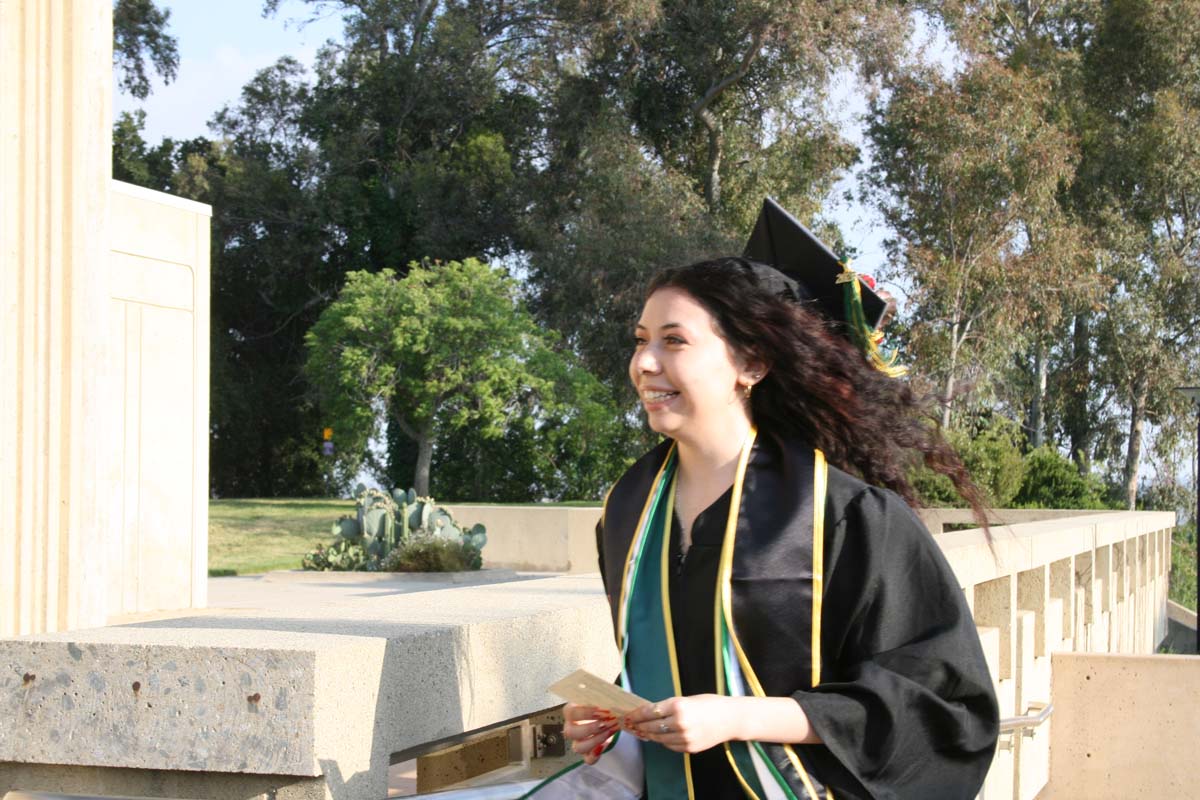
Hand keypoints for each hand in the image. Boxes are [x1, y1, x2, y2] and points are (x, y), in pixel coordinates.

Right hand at [563, 703, 619, 764]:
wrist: (608, 716)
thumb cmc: (602, 705)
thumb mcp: (601, 697)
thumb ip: (602, 696)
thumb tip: (611, 698)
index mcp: (571, 712)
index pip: (570, 712)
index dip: (585, 712)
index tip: (601, 709)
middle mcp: (571, 728)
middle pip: (571, 732)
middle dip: (590, 727)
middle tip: (606, 722)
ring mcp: (578, 742)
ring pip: (579, 747)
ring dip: (596, 739)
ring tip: (611, 730)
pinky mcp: (587, 753)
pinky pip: (588, 759)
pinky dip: (595, 755)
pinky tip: (605, 745)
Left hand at [623, 694, 738, 753]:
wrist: (730, 719)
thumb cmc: (709, 703)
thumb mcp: (687, 699)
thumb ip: (669, 707)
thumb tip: (650, 712)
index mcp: (678, 706)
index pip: (650, 711)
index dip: (637, 714)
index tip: (628, 715)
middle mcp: (679, 722)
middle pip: (651, 726)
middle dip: (640, 725)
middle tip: (631, 724)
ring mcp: (684, 738)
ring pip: (659, 738)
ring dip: (649, 735)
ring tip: (643, 731)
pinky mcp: (689, 748)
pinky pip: (670, 745)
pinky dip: (663, 741)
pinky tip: (660, 737)